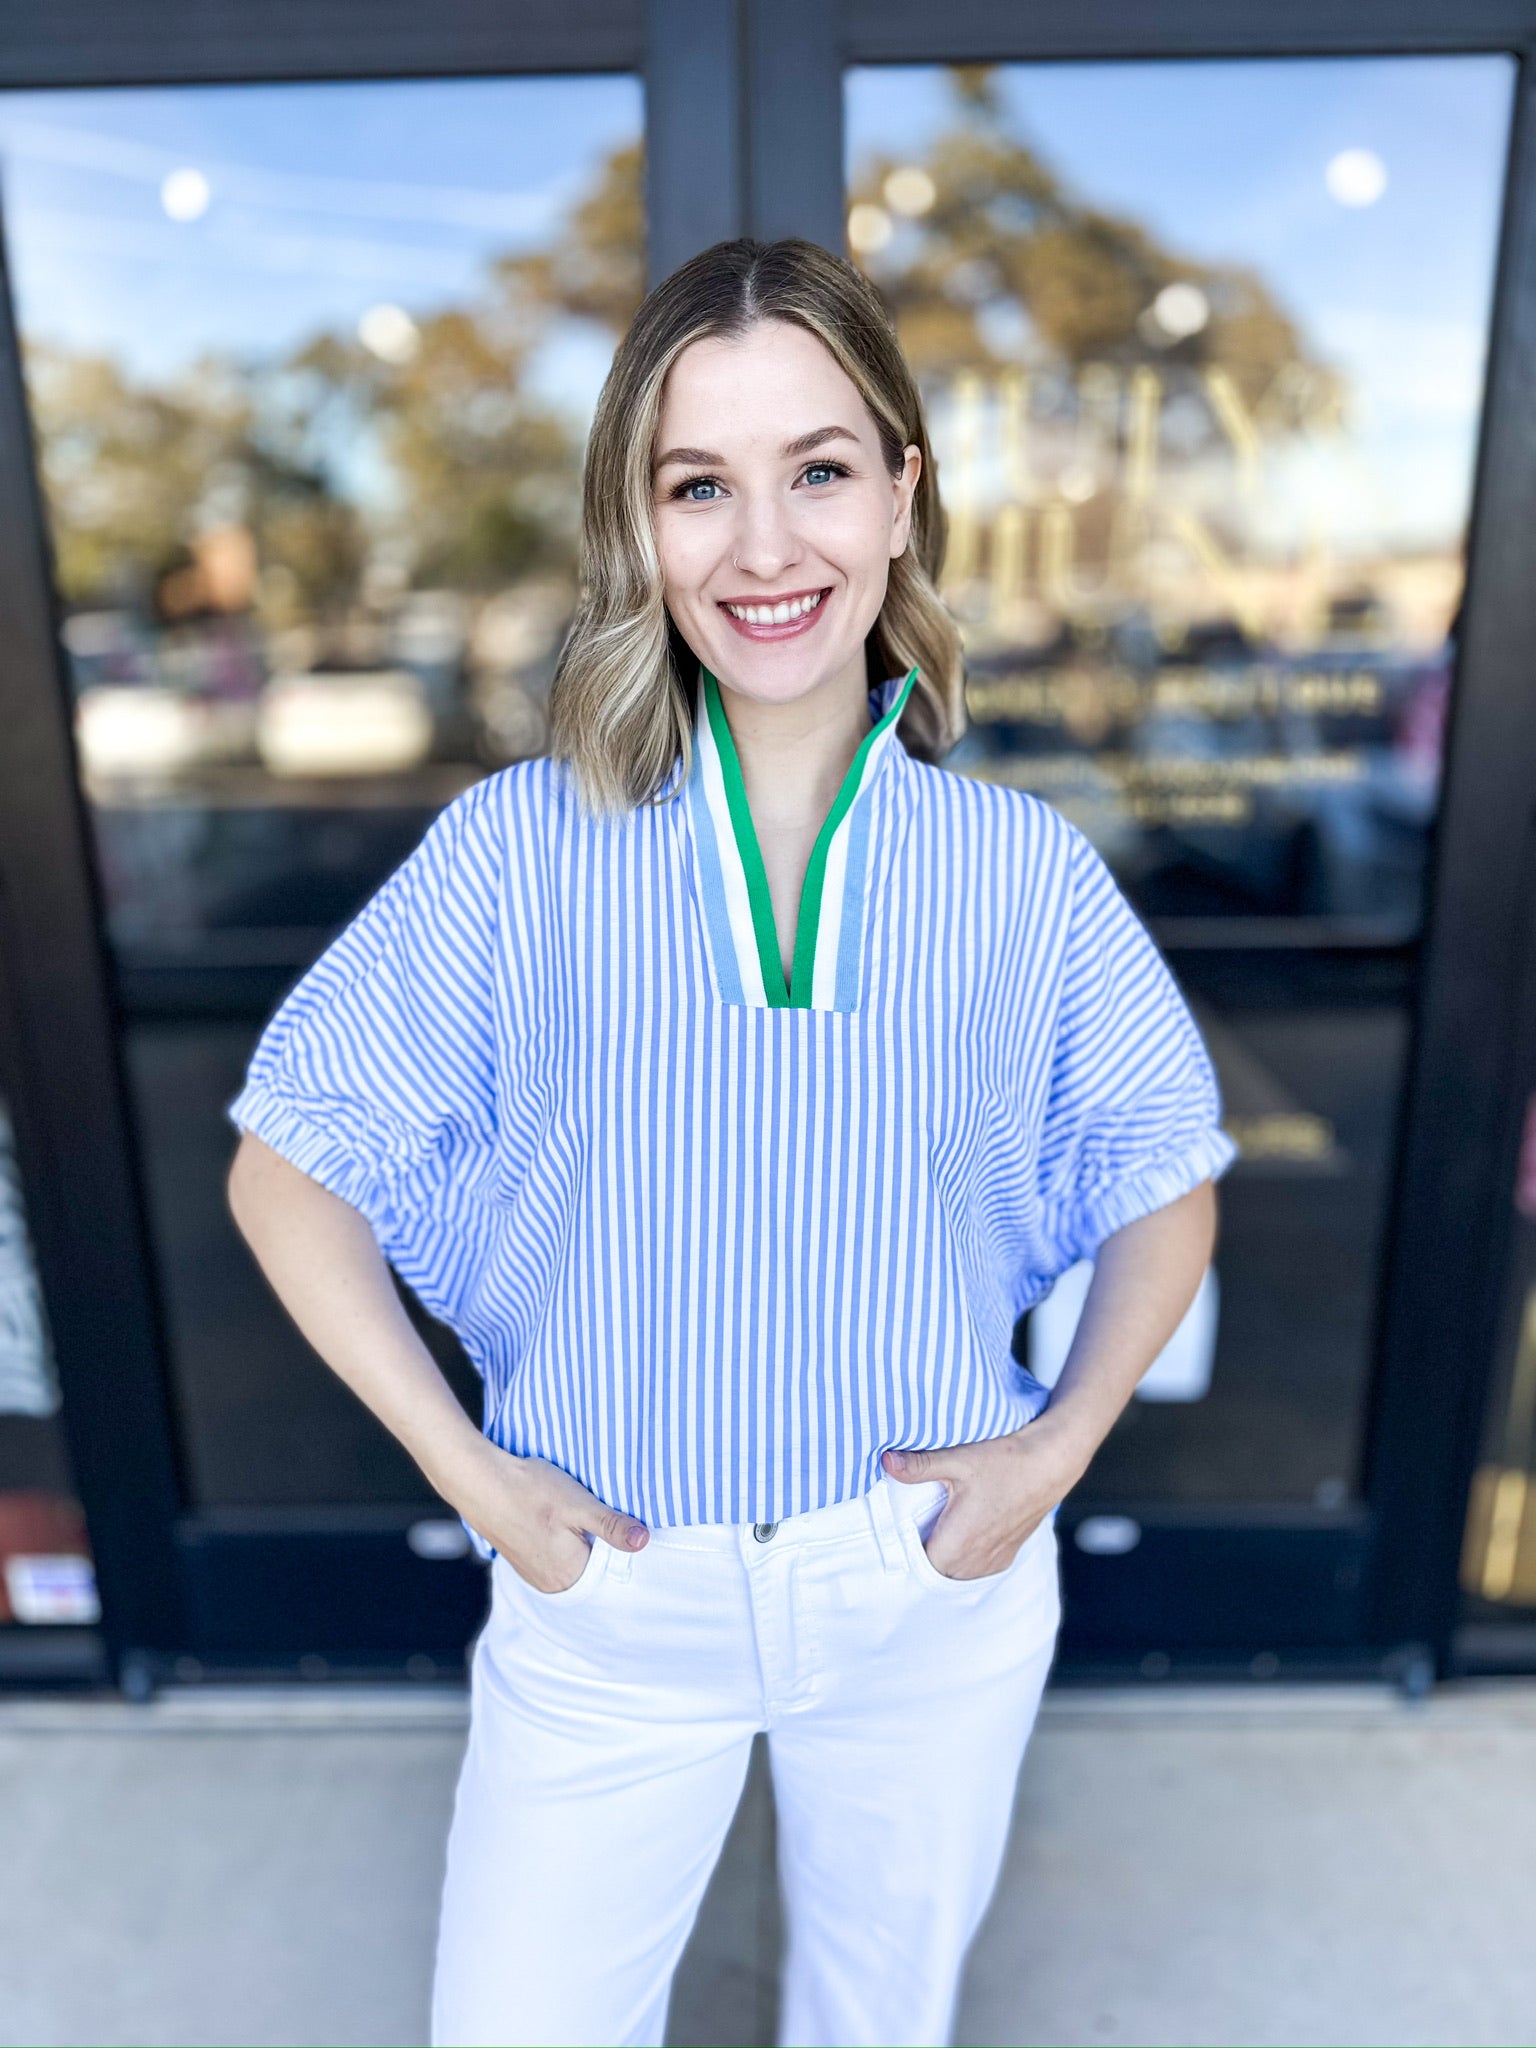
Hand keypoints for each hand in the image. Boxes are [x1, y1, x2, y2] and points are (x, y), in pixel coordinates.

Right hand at [443, 1436, 649, 1592]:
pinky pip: (555, 1557)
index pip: (612, 1568)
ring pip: (574, 1560)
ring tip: (572, 1514)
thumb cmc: (530, 1490)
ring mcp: (535, 1574)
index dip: (618, 1542)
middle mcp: (552, 1584)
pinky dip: (562, 1541)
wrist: (480, 1481)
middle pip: (593, 1567)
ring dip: (580, 1541)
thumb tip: (643, 1541)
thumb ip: (611, 1525)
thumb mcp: (579, 1504)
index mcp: (570, 1575)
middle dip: (599, 1543)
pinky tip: (555, 1519)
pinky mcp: (524, 1561)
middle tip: (592, 1513)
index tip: (616, 1520)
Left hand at [881, 1417, 1088, 1580]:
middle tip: (914, 1525)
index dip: (906, 1550)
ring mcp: (994, 1560)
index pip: (919, 1565)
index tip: (901, 1530)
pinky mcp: (1007, 1556)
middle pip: (936, 1571)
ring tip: (936, 1529)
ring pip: (956, 1572)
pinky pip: (976, 1569)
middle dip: (923, 1553)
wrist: (1049, 1463)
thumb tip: (886, 1461)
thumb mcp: (958, 1459)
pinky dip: (965, 1558)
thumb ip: (919, 1465)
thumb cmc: (1005, 1461)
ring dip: (945, 1557)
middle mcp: (976, 1559)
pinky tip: (961, 1535)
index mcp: (959, 1542)